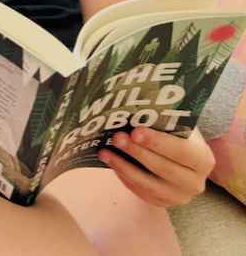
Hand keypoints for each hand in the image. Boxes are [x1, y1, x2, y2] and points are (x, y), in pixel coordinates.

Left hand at [97, 127, 214, 206]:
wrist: (183, 154)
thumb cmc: (178, 133)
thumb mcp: (179, 123)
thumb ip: (165, 118)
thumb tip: (137, 105)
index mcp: (203, 159)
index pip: (180, 151)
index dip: (157, 142)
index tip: (135, 132)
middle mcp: (195, 183)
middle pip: (163, 168)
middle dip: (137, 152)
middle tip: (116, 138)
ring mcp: (180, 196)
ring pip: (149, 185)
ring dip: (124, 167)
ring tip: (105, 152)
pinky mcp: (164, 203)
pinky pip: (142, 193)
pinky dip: (126, 178)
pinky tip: (112, 163)